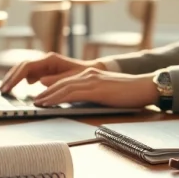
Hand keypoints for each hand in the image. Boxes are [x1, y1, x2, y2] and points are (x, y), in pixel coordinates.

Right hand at [0, 53, 102, 93]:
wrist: (92, 71)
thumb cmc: (84, 75)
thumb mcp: (72, 79)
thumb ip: (56, 80)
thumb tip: (40, 81)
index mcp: (50, 60)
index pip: (27, 66)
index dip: (16, 77)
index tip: (8, 87)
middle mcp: (44, 60)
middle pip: (21, 66)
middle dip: (10, 78)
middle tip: (1, 90)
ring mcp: (43, 65)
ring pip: (23, 69)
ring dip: (13, 78)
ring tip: (5, 89)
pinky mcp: (44, 71)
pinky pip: (28, 73)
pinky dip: (20, 79)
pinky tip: (16, 87)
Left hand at [33, 68, 157, 108]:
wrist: (145, 87)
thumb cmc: (129, 92)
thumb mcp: (106, 92)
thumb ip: (91, 94)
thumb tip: (76, 101)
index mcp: (90, 74)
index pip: (65, 81)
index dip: (50, 88)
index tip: (40, 96)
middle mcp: (88, 74)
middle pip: (60, 82)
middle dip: (45, 92)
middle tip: (33, 101)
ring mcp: (92, 80)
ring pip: (63, 87)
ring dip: (48, 96)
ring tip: (37, 103)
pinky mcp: (96, 88)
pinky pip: (72, 93)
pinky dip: (58, 98)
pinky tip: (50, 103)